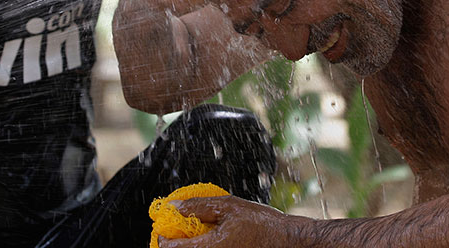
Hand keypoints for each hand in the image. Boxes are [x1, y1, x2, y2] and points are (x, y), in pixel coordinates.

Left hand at [158, 196, 302, 247]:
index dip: (163, 240)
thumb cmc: (261, 223)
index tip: (160, 230)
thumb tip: (174, 206)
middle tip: (173, 235)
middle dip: (176, 246)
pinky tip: (209, 240)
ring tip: (192, 236)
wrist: (288, 241)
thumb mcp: (228, 206)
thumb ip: (198, 206)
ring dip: (190, 247)